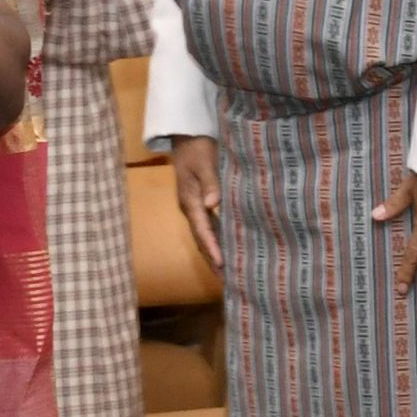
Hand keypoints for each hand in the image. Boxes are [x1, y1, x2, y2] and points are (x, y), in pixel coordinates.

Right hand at [170, 134, 222, 271]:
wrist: (188, 136)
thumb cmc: (198, 147)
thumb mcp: (205, 162)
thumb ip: (211, 182)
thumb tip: (212, 205)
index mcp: (190, 201)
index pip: (203, 230)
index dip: (212, 248)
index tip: (222, 264)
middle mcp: (191, 208)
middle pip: (202, 239)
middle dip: (213, 259)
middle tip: (227, 280)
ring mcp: (195, 206)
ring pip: (205, 236)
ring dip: (215, 253)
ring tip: (228, 273)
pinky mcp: (201, 203)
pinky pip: (209, 227)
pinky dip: (218, 240)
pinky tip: (229, 249)